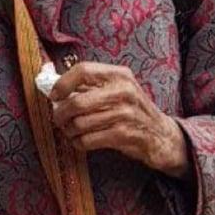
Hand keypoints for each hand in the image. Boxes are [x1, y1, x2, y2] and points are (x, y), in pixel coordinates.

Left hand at [49, 62, 188, 176]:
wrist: (161, 135)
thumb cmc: (133, 111)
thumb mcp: (119, 90)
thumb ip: (91, 86)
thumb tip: (55, 88)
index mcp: (119, 75)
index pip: (83, 70)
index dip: (62, 83)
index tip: (54, 95)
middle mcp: (124, 91)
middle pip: (77, 101)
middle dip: (60, 113)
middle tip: (58, 119)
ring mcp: (126, 114)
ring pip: (80, 123)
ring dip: (69, 131)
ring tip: (70, 131)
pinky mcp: (125, 135)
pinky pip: (89, 140)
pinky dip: (79, 143)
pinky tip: (80, 142)